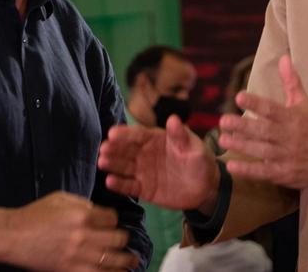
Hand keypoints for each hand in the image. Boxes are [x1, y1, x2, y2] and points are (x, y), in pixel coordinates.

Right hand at [4, 192, 136, 271]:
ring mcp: (78, 256)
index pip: (113, 219)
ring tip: (131, 262)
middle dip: (122, 240)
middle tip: (123, 242)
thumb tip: (100, 213)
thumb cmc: (35, 215)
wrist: (12, 236)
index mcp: (83, 215)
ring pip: (113, 261)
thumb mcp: (62, 199)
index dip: (114, 221)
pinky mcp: (70, 271)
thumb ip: (84, 204)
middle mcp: (84, 236)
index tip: (111, 225)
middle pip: (118, 240)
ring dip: (124, 261)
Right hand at [99, 116, 219, 211]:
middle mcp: (146, 154)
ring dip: (112, 164)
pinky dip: (119, 184)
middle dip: (114, 148)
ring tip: (102, 161)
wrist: (206, 187)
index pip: (139, 135)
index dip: (126, 133)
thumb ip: (182, 136)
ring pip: (125, 166)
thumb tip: (173, 118)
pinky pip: (130, 186)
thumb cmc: (200, 161)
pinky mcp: (144, 189)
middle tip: (103, 148)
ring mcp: (144, 171)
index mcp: (157, 140)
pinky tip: (109, 181)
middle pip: (127, 150)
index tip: (112, 132)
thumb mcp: (195, 148)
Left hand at [219, 55, 307, 189]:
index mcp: (293, 118)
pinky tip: (231, 166)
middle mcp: (289, 137)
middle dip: (243, 126)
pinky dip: (247, 170)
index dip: (256, 103)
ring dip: (241, 145)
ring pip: (261, 151)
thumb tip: (283, 57)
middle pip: (264, 131)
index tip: (239, 96)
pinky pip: (263, 172)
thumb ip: (291, 82)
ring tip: (223, 139)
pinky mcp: (282, 173)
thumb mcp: (304, 103)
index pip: (272, 109)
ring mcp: (286, 156)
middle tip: (223, 120)